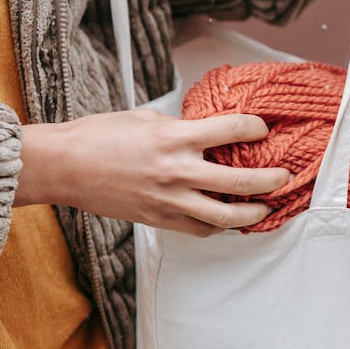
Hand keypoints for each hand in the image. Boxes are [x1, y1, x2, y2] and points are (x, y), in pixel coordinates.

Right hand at [15, 109, 289, 235]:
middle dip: (270, 179)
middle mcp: (177, 172)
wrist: (66, 167)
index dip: (255, 127)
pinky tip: (225, 218)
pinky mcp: (159, 219)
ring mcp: (170, 201)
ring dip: (252, 213)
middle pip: (241, 182)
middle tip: (284, 176)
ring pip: (226, 216)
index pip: (232, 130)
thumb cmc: (99, 137)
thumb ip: (180, 127)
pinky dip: (217, 225)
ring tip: (264, 207)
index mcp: (174, 138)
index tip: (262, 128)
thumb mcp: (146, 119)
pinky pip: (200, 229)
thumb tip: (206, 131)